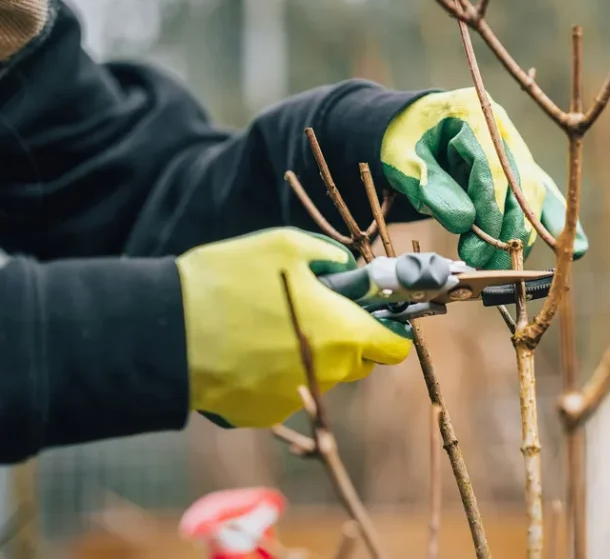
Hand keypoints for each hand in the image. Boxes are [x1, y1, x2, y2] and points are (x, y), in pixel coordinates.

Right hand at [175, 227, 411, 427]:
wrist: (164, 331)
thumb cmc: (229, 280)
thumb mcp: (286, 246)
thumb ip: (331, 258)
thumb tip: (349, 268)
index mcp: (343, 334)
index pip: (395, 347)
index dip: (390, 329)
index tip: (374, 314)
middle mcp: (328, 374)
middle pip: (359, 362)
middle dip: (347, 339)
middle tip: (315, 310)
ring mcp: (294, 398)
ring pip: (320, 377)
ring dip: (309, 354)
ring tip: (268, 325)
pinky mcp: (261, 414)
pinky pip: (282, 391)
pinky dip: (274, 374)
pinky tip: (245, 349)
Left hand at [381, 88, 587, 268]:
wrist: (412, 126)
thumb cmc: (404, 142)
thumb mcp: (403, 159)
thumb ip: (431, 187)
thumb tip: (465, 222)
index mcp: (475, 114)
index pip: (494, 169)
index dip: (490, 212)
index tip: (478, 248)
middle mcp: (504, 130)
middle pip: (521, 184)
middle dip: (507, 230)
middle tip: (484, 264)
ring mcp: (517, 149)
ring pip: (535, 194)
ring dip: (524, 234)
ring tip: (502, 266)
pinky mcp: (522, 169)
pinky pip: (543, 196)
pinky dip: (555, 222)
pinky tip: (575, 249)